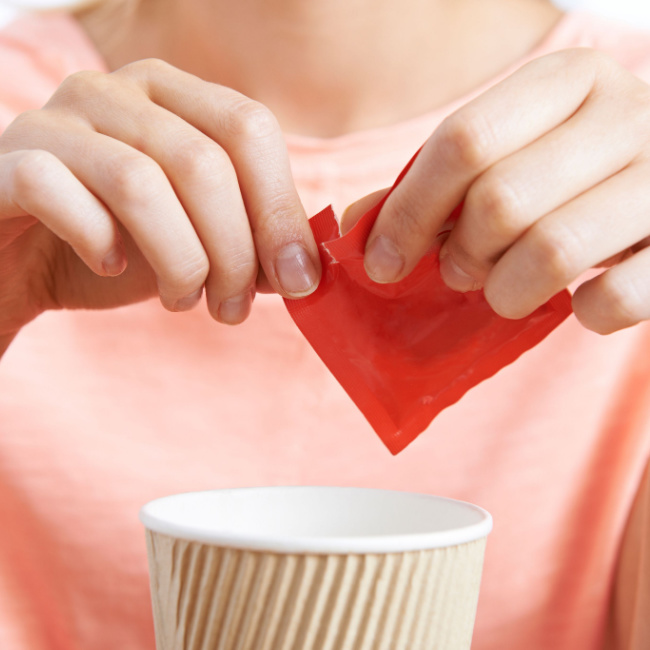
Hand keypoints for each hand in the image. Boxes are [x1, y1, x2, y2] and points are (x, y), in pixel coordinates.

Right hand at [0, 59, 320, 341]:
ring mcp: (55, 121)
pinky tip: (113, 267)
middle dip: (234, 252)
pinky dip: (100, 245)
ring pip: (141, 183)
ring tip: (183, 300)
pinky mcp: (7, 163)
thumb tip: (304, 270)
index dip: (282, 210)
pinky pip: (59, 194)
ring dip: (179, 261)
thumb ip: (250, 243)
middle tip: (232, 307)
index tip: (297, 280)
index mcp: (173, 96)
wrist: (24, 260)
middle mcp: (115, 92)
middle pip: (204, 163)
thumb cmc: (120, 246)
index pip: (250, 129)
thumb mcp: (199, 243)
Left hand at [343, 49, 649, 334]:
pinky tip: (577, 301)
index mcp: (568, 82)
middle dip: (460, 256)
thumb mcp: (504, 162)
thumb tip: (355, 226)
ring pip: (550, 251)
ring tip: (504, 290)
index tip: (381, 262)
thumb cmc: (569, 181)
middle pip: (499, 201)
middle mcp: (628, 114)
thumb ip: (430, 188)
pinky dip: (582, 314)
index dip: (408, 212)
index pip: (463, 142)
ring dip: (506, 291)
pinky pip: (615, 299)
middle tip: (458, 271)